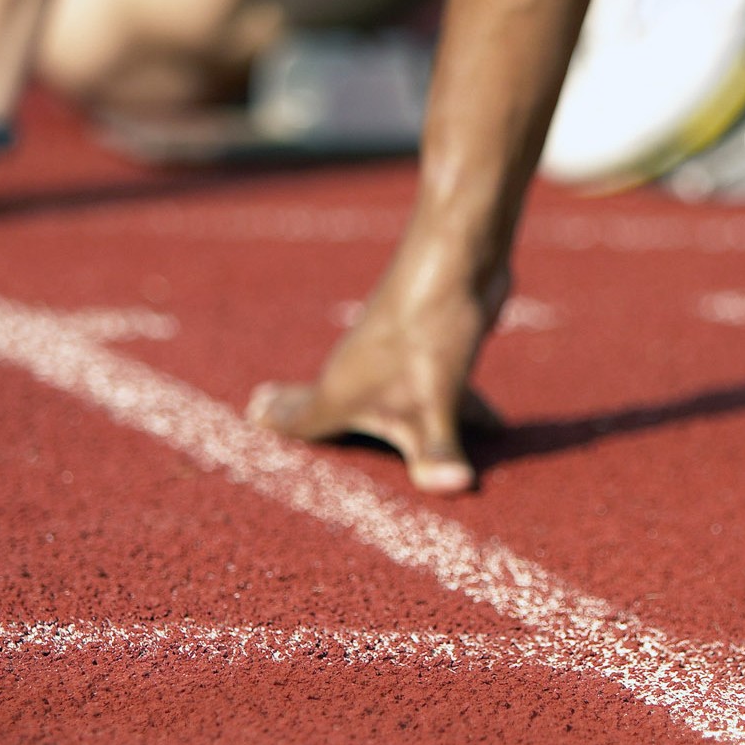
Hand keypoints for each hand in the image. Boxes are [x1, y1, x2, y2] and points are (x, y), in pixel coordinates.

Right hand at [247, 247, 506, 493]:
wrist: (459, 257)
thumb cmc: (428, 331)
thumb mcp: (434, 403)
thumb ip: (437, 452)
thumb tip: (453, 488)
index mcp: (340, 391)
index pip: (300, 416)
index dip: (277, 422)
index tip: (250, 415)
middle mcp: (360, 370)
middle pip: (329, 403)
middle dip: (309, 415)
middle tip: (270, 410)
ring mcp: (394, 355)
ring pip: (386, 397)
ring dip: (387, 420)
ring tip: (381, 433)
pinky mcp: (433, 345)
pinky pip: (435, 389)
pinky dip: (450, 410)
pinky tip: (494, 425)